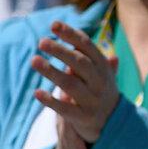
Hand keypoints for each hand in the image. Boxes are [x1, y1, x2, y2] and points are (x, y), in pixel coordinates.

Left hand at [30, 21, 119, 144]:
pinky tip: (37, 92)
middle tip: (42, 41)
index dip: (71, 35)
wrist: (113, 123)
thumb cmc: (102, 92)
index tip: (53, 25)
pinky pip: (65, 108)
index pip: (87, 46)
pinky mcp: (83, 117)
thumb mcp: (104, 73)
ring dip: (52, 72)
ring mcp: (92, 100)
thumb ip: (96, 59)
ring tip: (34, 60)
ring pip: (70, 84)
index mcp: (103, 67)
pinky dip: (51, 101)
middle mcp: (100, 82)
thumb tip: (85, 40)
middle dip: (61, 51)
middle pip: (79, 63)